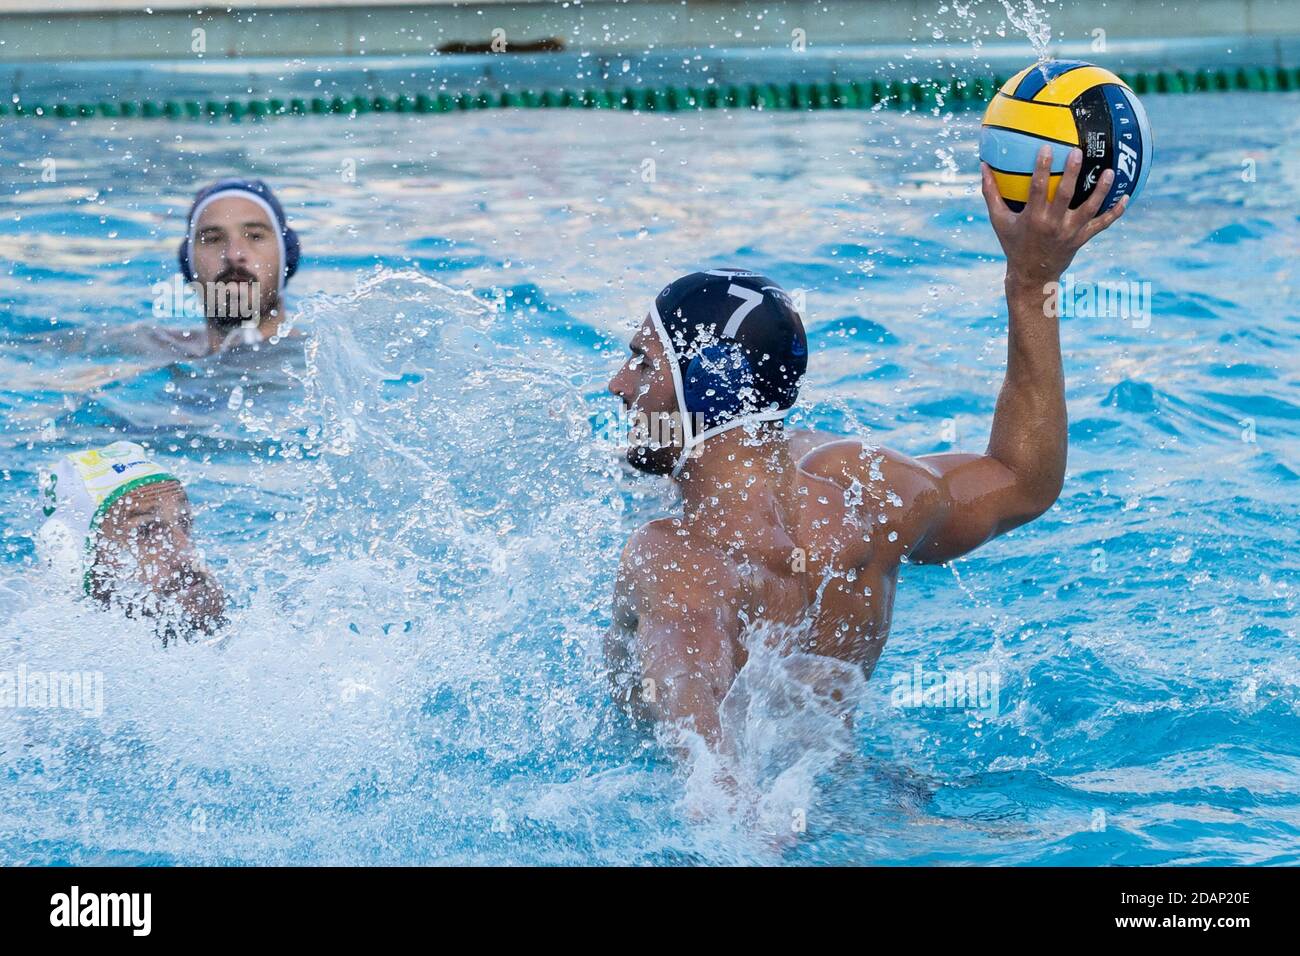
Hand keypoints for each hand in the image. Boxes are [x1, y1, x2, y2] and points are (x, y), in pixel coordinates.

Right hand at [981, 145, 1127, 287]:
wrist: (1032, 276)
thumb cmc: (1013, 243)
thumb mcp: (999, 220)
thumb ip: (991, 193)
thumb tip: (983, 166)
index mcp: (1033, 218)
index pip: (1037, 189)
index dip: (1042, 168)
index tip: (1046, 149)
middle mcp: (1053, 224)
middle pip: (1065, 195)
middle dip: (1072, 173)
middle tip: (1078, 152)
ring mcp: (1070, 232)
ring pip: (1089, 208)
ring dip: (1101, 190)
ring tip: (1111, 171)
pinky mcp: (1082, 238)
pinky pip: (1102, 224)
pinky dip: (1115, 212)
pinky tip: (1126, 196)